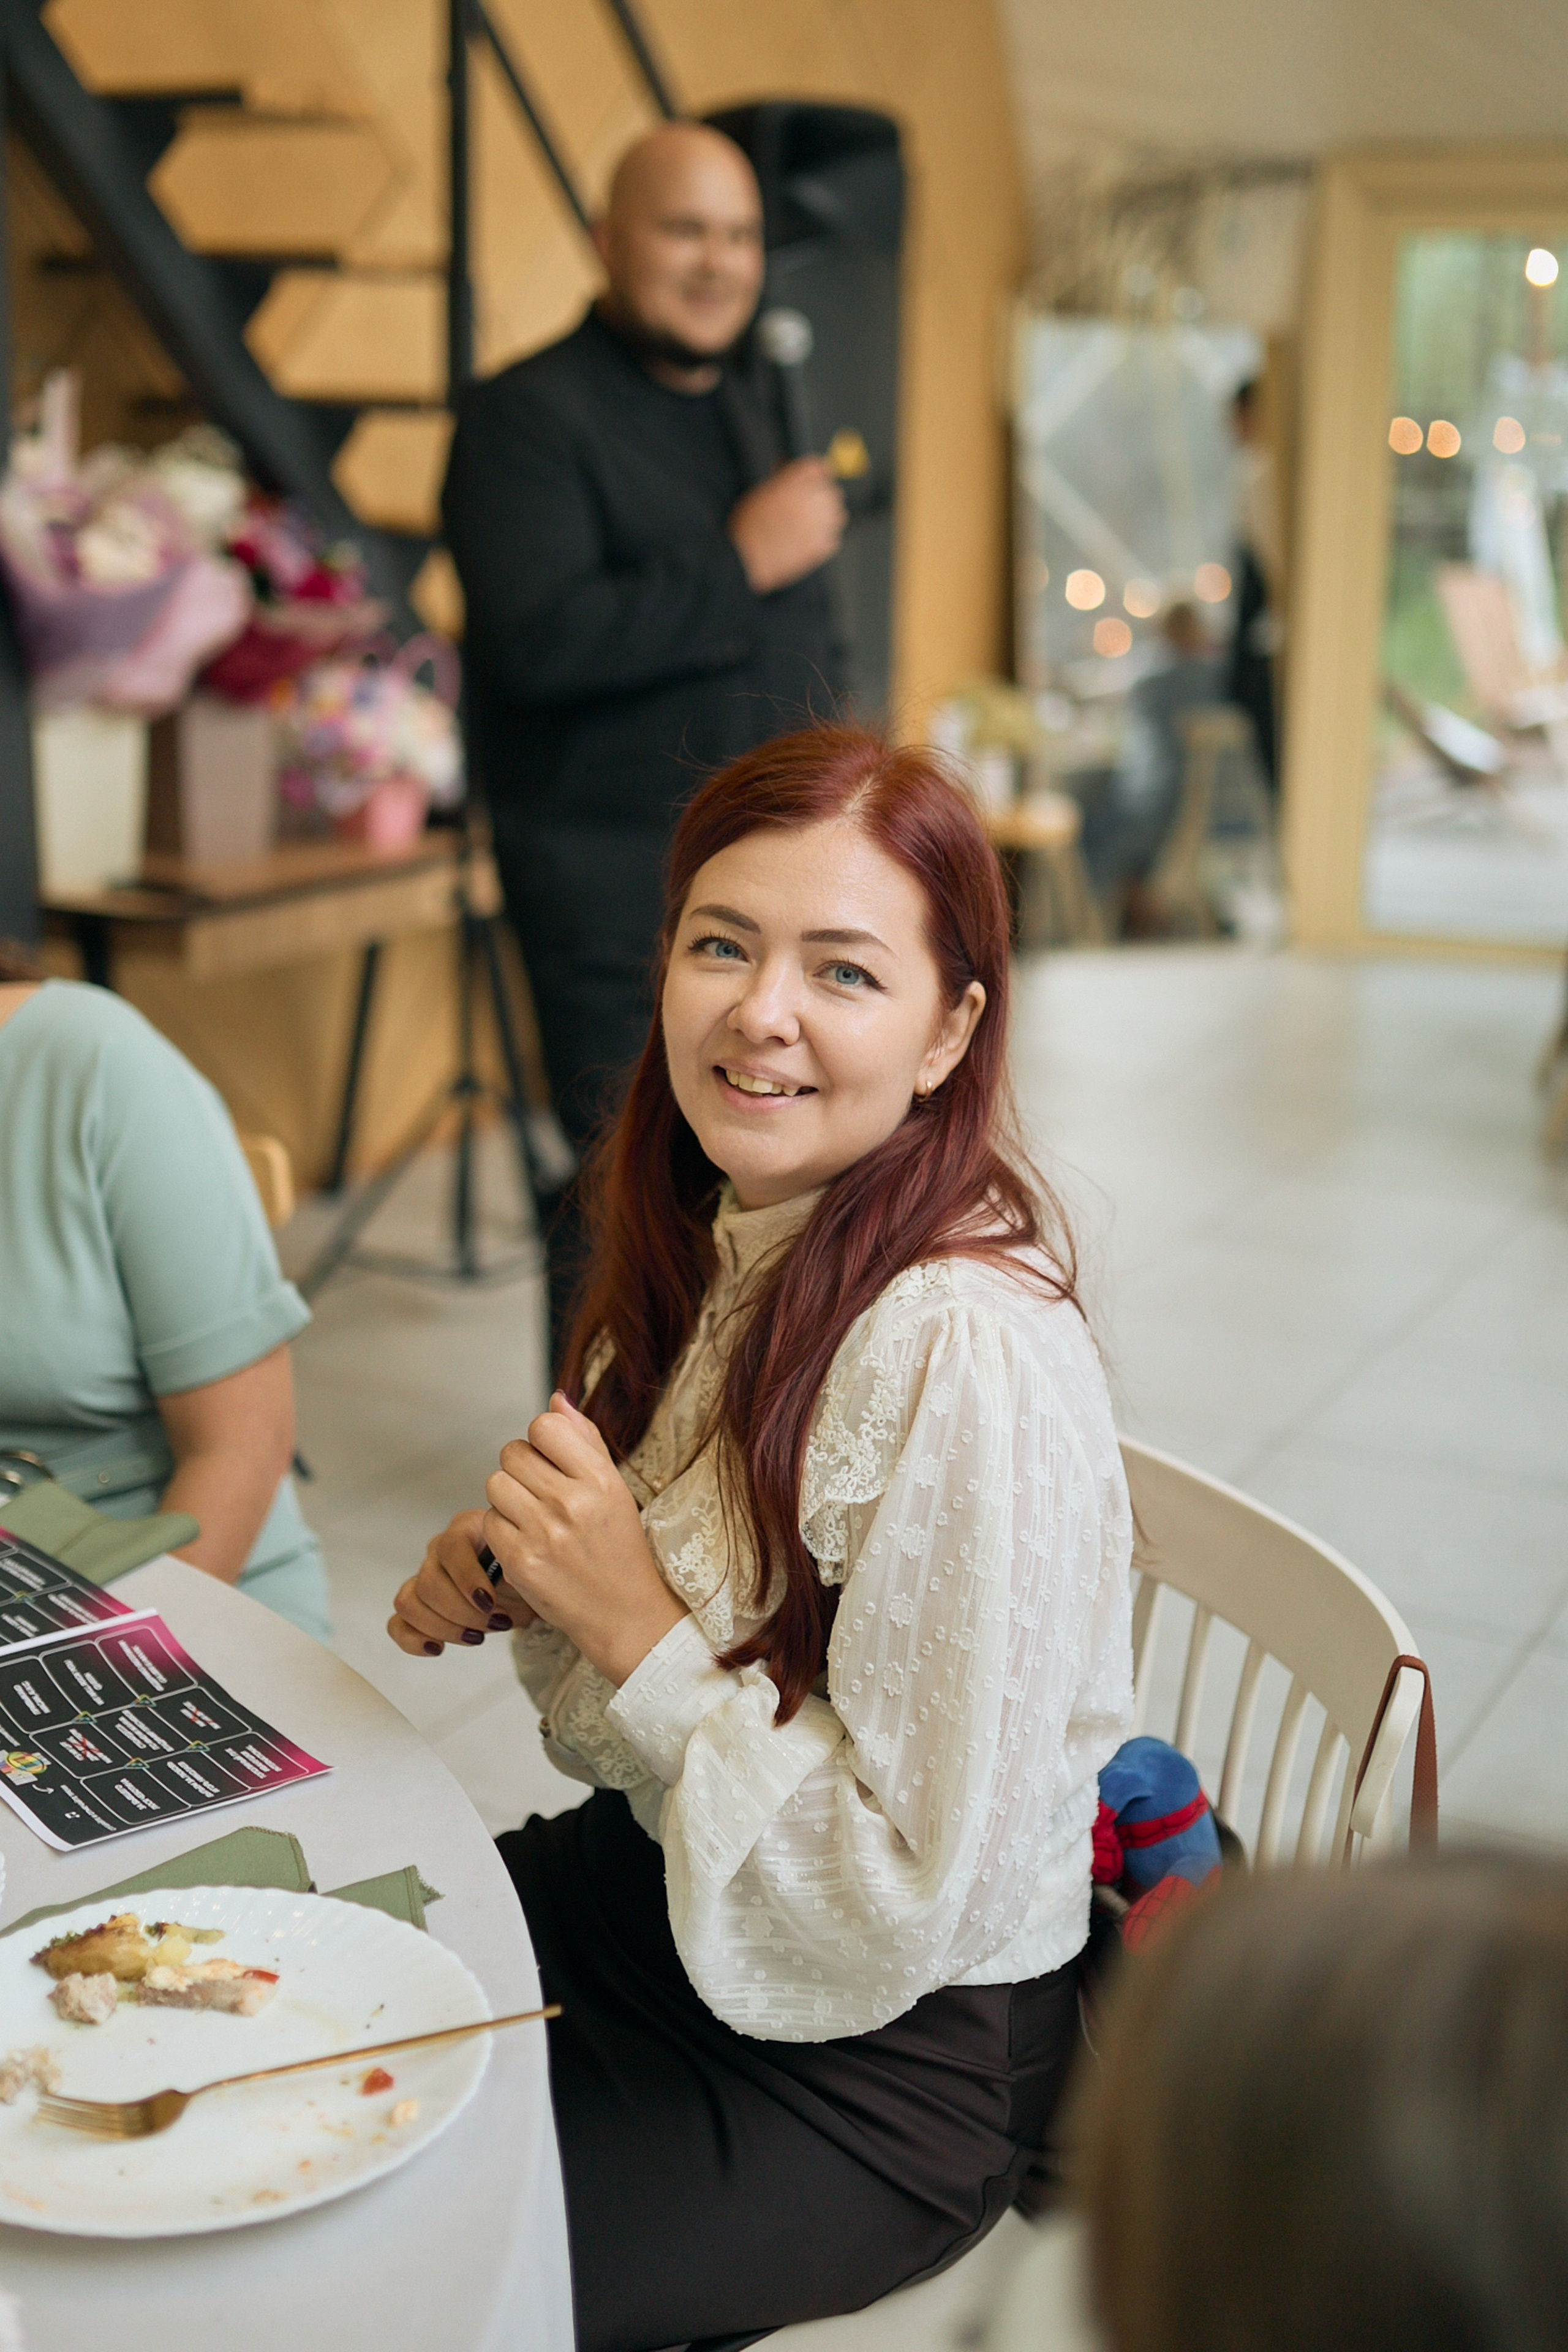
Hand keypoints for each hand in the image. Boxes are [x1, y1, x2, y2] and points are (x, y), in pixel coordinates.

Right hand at [388, 1509, 535, 1657]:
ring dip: (442, 1626)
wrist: (531, 1591)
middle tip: (496, 1623)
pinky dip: (413, 1639)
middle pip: (428, 1581)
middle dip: (462, 1612)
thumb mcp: (533, 1565)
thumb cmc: (530, 1573)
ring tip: (476, 1636)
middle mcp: (440, 1551)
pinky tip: (438, 1648)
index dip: (466, 1577)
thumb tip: (509, 1578)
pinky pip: (398, 1623)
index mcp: (467, 1530)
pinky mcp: (418, 1608)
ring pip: (409, 1602)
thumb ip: (519, 1567)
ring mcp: (424, 1578)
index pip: (451, 1547)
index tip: (489, 1602)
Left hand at [483, 1393, 686, 1686]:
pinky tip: (526, 1541)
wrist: (624, 1613)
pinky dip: (501, 1530)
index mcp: (598, 1478)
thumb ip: (584, 1440)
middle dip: (522, 1469)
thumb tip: (556, 1397)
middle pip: (513, 1453)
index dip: (542, 1441)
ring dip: (508, 1498)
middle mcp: (571, 1502)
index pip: (544, 1426)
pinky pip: (488, 1522)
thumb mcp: (613, 1488)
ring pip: (495, 1484)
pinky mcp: (520, 1561)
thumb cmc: (618, 1546)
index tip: (554, 1462)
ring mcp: (543, 1533)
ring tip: (532, 1517)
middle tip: (543, 1494)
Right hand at [728, 458, 845, 592]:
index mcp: (799, 478)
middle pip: (832, 491)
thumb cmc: (748, 524)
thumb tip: (789, 470)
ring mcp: (821, 521)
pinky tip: (806, 542)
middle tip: (805, 510)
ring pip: (838, 515)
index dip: (816, 477)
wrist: (746, 556)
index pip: (821, 468)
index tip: (813, 483)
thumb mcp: (763, 490)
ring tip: (806, 528)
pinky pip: (833, 538)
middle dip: (822, 498)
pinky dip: (824, 540)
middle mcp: (814, 496)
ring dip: (827, 519)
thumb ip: (784, 479)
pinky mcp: (822, 545)